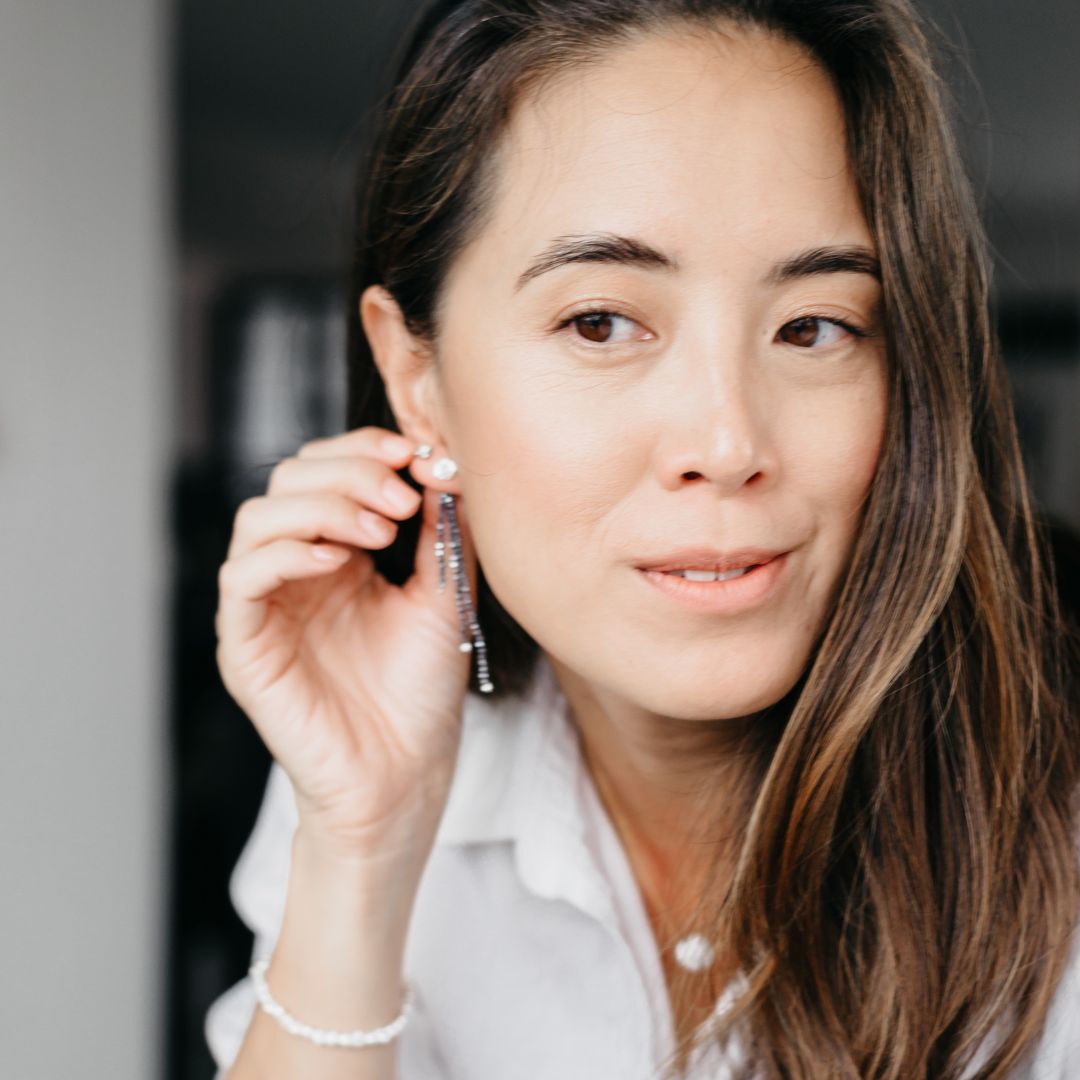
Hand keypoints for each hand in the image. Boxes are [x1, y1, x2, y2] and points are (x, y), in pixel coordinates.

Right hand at [214, 427, 478, 862]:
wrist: (406, 773)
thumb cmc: (420, 693)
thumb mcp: (442, 596)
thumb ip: (441, 533)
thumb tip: (446, 465)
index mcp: (335, 556)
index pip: (323, 472)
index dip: (362, 451)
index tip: (416, 453)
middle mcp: (293, 573)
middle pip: (287, 481)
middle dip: (348, 473)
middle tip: (402, 496)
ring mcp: (265, 607)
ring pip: (257, 519)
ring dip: (321, 507)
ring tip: (380, 528)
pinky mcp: (246, 646)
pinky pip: (242, 579)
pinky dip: (287, 553)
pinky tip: (338, 559)